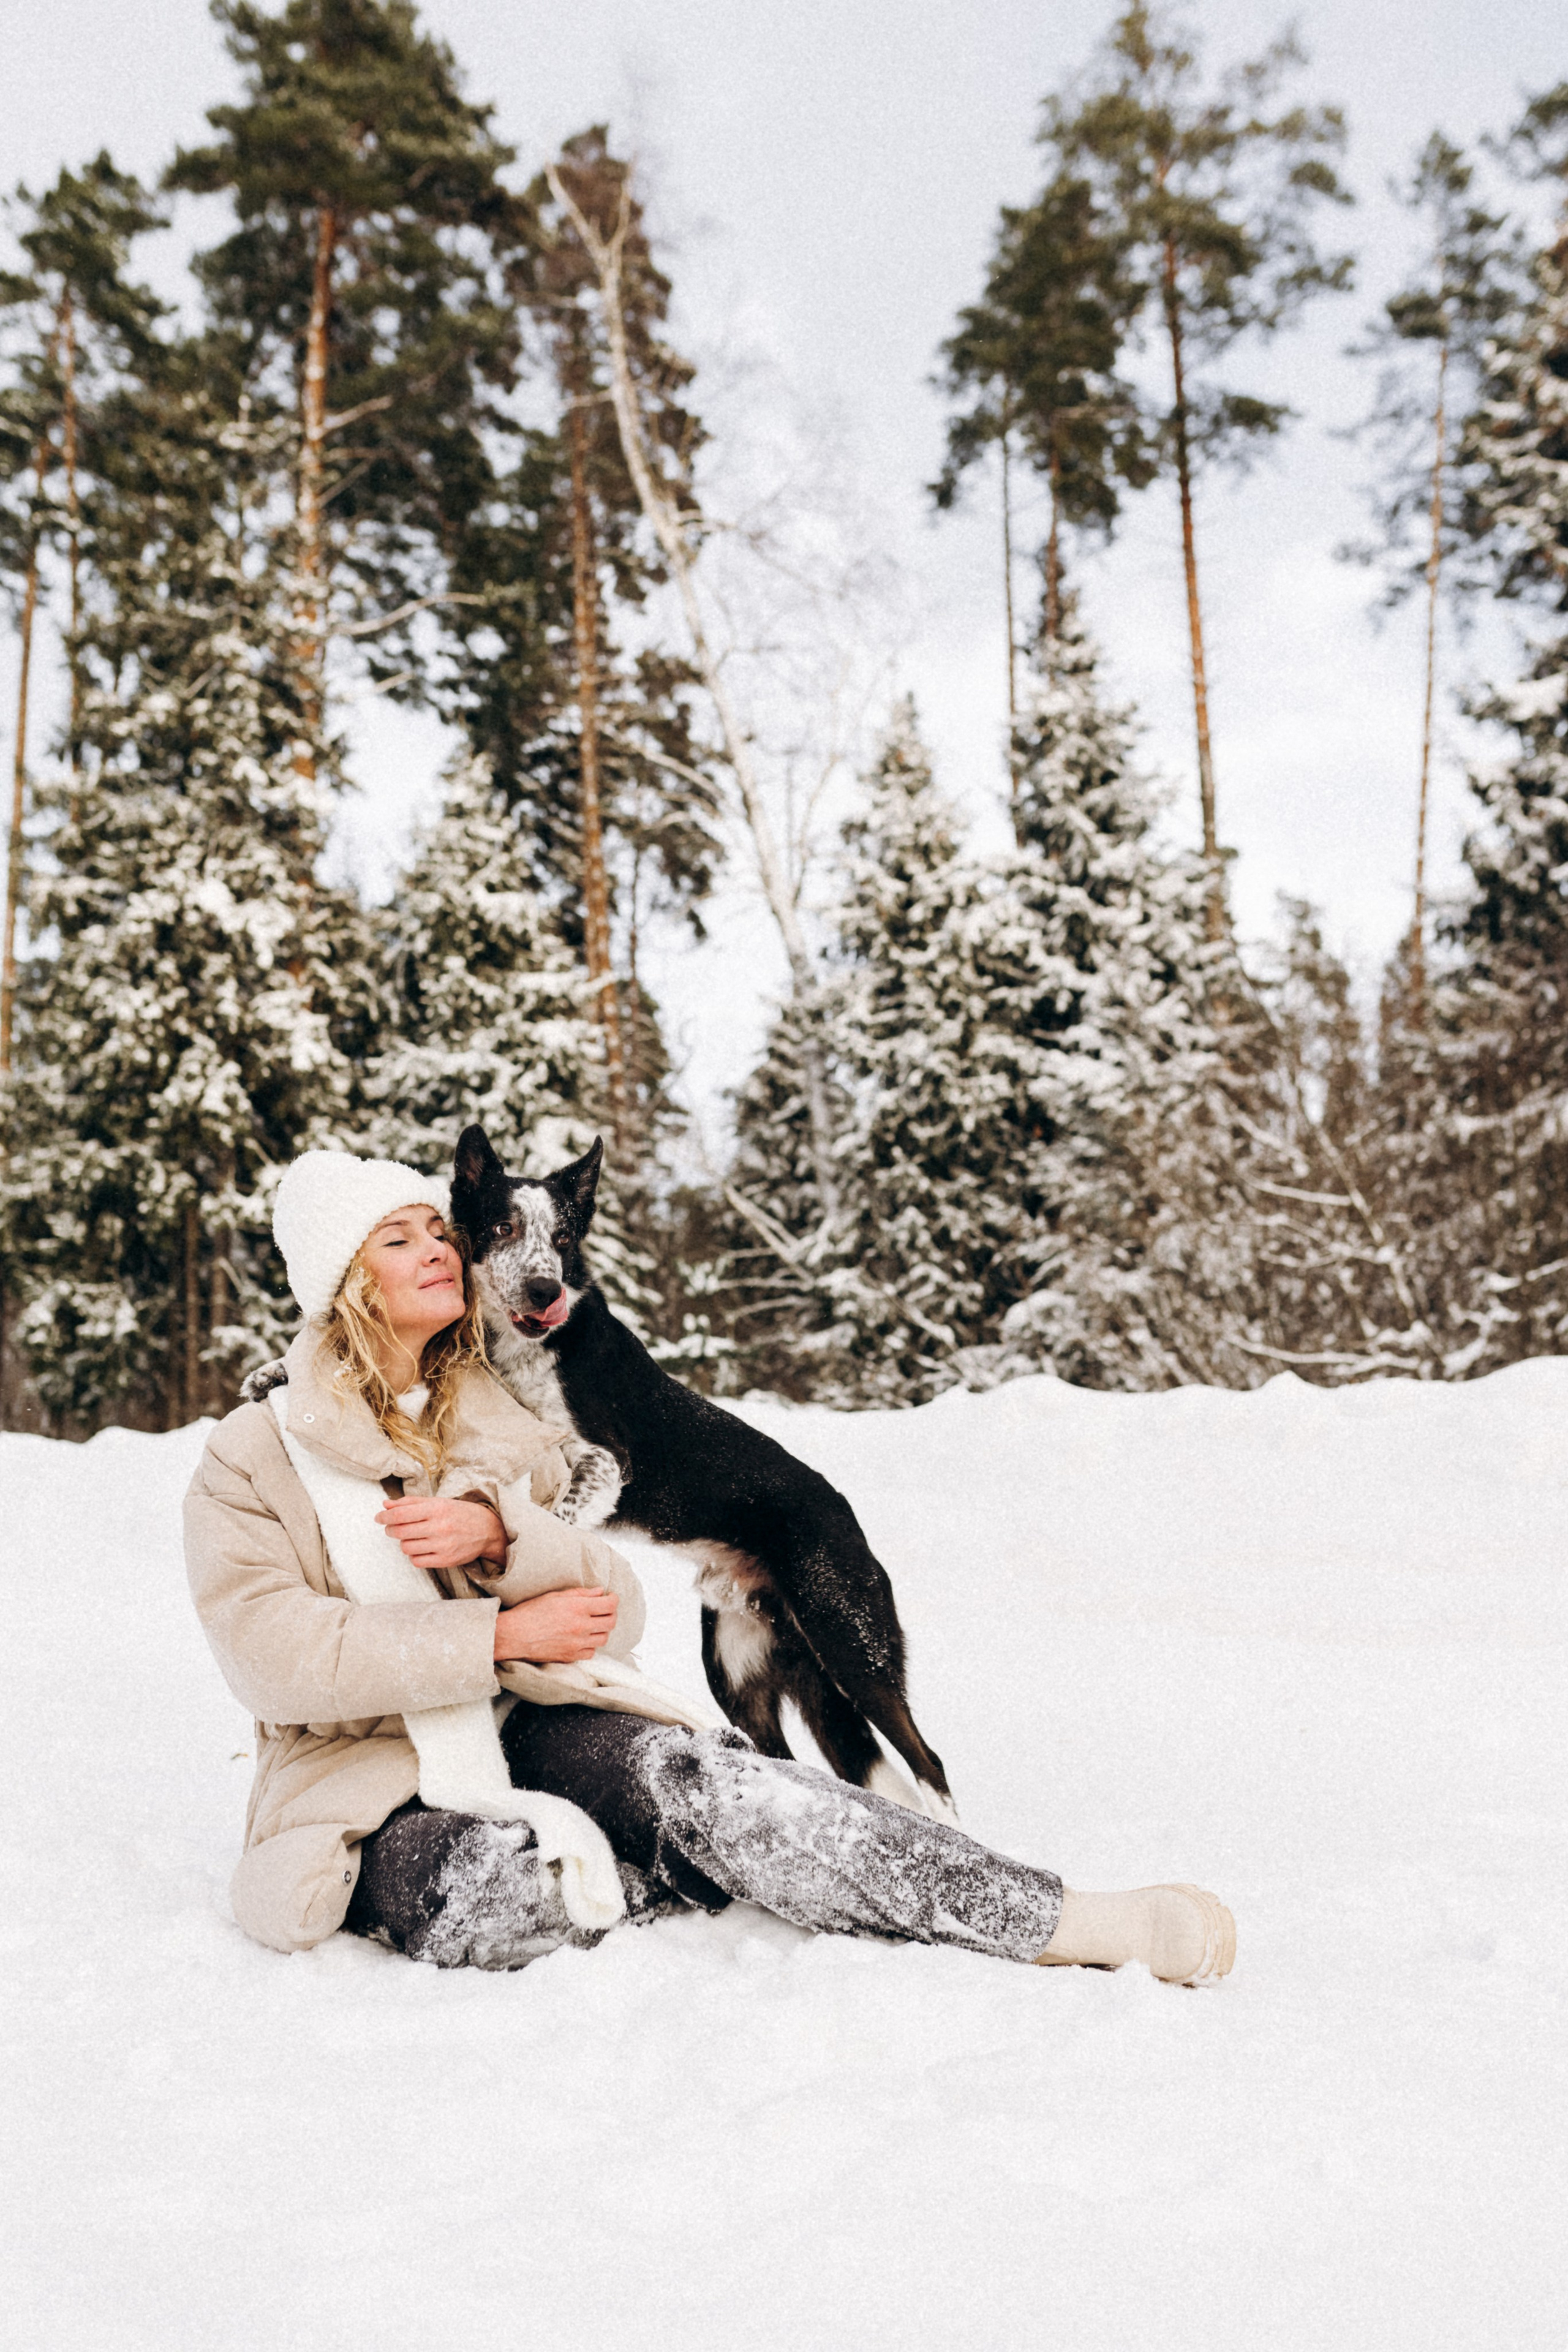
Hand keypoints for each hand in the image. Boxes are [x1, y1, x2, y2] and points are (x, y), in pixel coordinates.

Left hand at [376, 1495, 506, 1571]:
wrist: (487, 1530)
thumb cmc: (459, 1513)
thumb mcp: (437, 1502)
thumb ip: (410, 1502)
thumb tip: (385, 1504)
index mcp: (436, 1509)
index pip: (400, 1514)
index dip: (385, 1516)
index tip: (379, 1517)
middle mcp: (439, 1527)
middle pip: (400, 1531)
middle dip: (390, 1529)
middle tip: (391, 1527)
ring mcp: (442, 1545)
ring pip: (406, 1547)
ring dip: (403, 1542)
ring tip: (411, 1537)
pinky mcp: (445, 1560)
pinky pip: (416, 1561)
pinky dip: (414, 1555)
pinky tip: (421, 1547)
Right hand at [494, 1586, 618, 1663]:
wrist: (514, 1635)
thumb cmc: (530, 1613)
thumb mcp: (554, 1596)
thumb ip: (579, 1594)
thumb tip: (599, 1592)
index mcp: (578, 1608)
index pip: (609, 1605)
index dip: (614, 1599)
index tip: (611, 1597)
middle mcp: (581, 1627)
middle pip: (611, 1622)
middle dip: (612, 1614)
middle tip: (606, 1610)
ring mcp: (577, 1644)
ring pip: (603, 1638)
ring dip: (602, 1630)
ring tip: (595, 1624)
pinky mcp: (570, 1656)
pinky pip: (591, 1653)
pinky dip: (591, 1646)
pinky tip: (583, 1639)